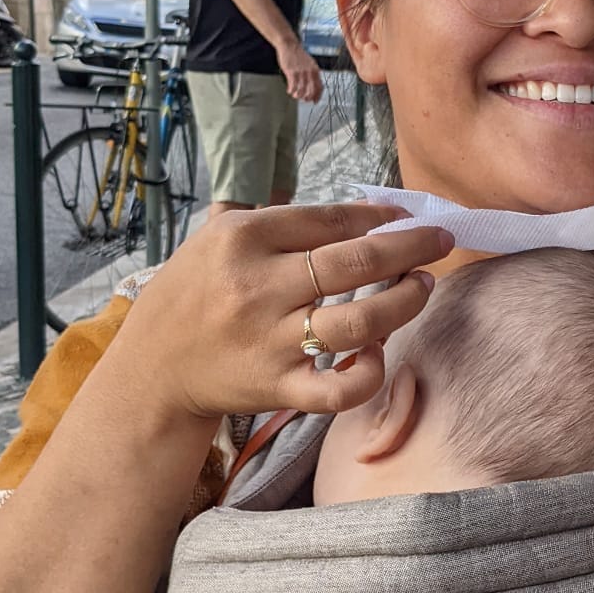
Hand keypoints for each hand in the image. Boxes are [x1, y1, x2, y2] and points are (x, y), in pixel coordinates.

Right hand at [112, 202, 451, 420]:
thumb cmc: (192, 295)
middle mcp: (258, 287)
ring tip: (422, 285)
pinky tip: (380, 353)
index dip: (378, 215)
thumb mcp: (214, 237)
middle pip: (356, 261)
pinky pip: (339, 388)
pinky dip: (369, 373)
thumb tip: (356, 205)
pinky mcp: (278, 388)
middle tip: (441, 239)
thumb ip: (273, 216)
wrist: (152, 369)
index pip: (331, 218)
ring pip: (360, 322)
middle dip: (412, 246)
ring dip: (404, 302)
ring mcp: (270, 341)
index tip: (405, 214)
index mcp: (242, 238)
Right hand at [278, 38, 323, 103]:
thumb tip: (314, 84)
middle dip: (307, 98)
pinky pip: (293, 86)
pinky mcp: (291, 72)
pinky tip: (290, 91)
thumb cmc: (298, 54)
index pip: (320, 86)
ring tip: (295, 95)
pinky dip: (291, 91)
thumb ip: (312, 73)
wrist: (289, 45)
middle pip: (311, 90)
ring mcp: (301, 72)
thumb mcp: (310, 63)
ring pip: (301, 90)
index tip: (315, 101)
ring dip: (298, 95)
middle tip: (304, 100)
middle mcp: (310, 72)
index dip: (317, 96)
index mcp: (316, 70)